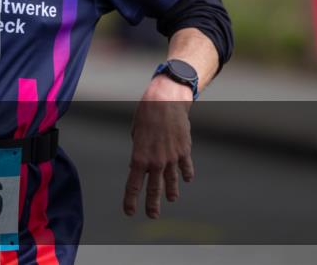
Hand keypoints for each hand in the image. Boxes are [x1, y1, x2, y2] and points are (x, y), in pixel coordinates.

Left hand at [123, 75, 194, 218]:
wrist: (165, 101)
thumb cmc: (146, 113)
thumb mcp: (135, 133)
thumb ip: (138, 150)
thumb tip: (140, 161)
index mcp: (139, 157)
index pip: (133, 185)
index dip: (131, 200)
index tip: (130, 212)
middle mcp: (156, 161)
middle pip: (154, 189)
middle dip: (152, 204)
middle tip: (153, 215)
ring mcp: (171, 158)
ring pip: (171, 181)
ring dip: (171, 192)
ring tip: (171, 199)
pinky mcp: (184, 151)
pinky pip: (186, 168)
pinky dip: (186, 174)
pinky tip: (186, 180)